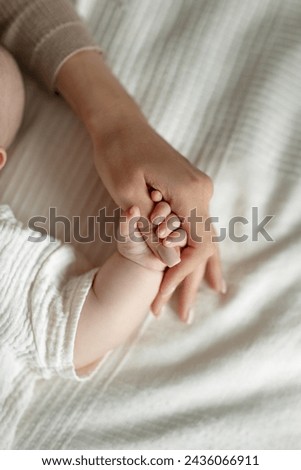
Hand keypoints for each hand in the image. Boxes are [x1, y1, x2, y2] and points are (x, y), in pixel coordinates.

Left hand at [55, 51, 224, 322]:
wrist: (121, 123)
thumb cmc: (118, 153)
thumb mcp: (126, 193)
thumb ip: (149, 228)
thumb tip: (168, 261)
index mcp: (190, 193)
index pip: (196, 247)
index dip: (180, 277)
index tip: (160, 299)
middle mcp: (202, 192)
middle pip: (204, 246)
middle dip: (191, 281)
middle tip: (183, 316)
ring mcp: (199, 190)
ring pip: (205, 237)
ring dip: (200, 268)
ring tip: (211, 296)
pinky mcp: (190, 189)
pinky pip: (198, 225)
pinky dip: (200, 249)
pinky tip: (209, 266)